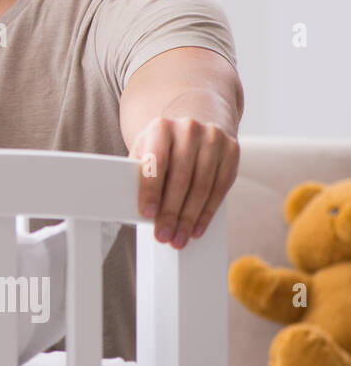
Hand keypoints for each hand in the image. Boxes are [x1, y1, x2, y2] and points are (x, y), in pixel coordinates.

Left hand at [128, 117, 239, 248]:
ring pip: (202, 187)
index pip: (157, 162)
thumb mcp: (144, 153)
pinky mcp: (232, 150)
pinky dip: (207, 212)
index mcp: (161, 127)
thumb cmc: (161, 148)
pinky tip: (197, 227)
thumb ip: (139, 174)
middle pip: (181, 179)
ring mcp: (213, 138)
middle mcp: (189, 129)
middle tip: (164, 235)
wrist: (190, 130)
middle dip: (171, 213)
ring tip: (179, 237)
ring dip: (190, 218)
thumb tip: (133, 208)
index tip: (148, 214)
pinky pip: (221, 188)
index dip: (152, 190)